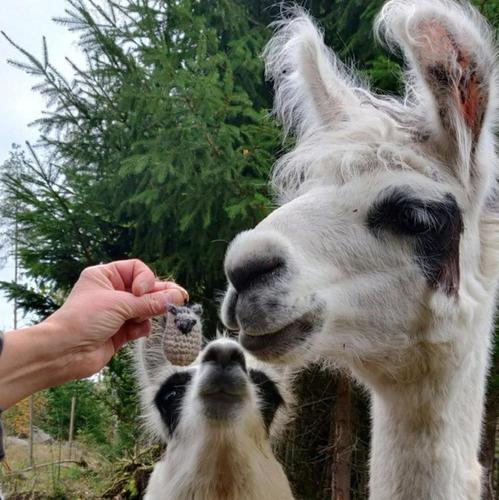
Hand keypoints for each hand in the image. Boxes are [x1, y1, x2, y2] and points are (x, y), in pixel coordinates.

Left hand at [44, 259, 187, 380]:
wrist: (63, 352)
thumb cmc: (84, 319)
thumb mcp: (119, 304)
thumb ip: (150, 302)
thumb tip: (178, 296)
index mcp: (105, 276)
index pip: (136, 269)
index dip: (145, 279)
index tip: (142, 292)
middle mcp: (112, 292)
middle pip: (144, 290)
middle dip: (159, 296)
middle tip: (180, 299)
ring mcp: (116, 313)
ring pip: (145, 308)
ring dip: (150, 312)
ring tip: (159, 315)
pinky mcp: (120, 332)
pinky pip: (140, 325)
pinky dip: (142, 327)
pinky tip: (138, 331)